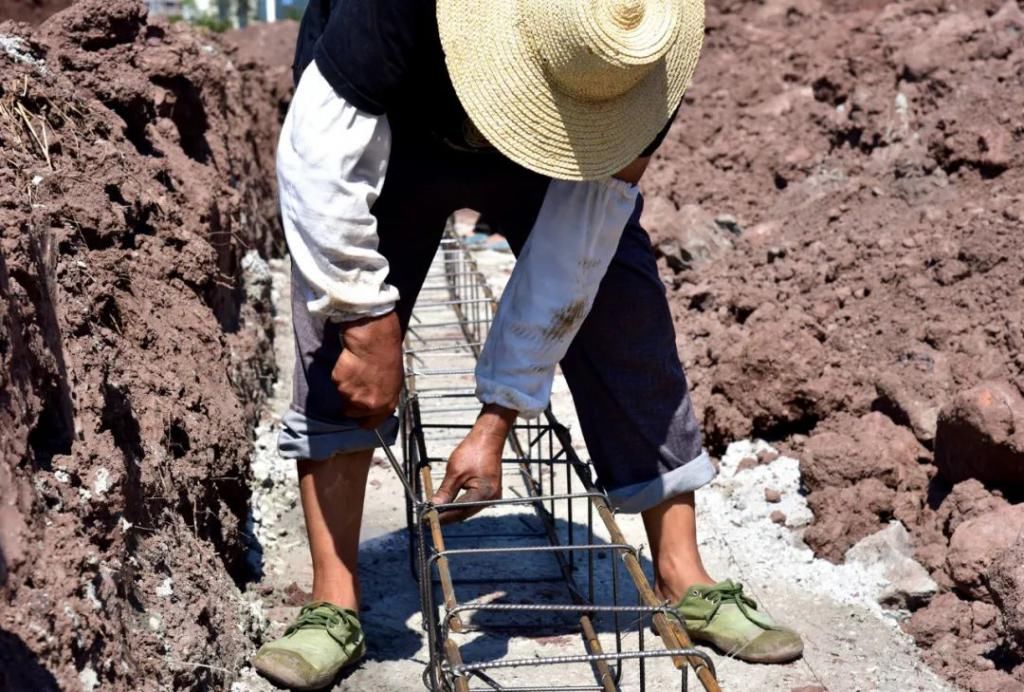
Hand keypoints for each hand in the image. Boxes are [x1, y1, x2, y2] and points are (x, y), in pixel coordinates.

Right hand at [332, 311, 403, 429]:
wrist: (375, 344)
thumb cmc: (388, 359)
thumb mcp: (394, 384)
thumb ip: (383, 399)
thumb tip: (377, 404)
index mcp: (384, 406)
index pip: (370, 424)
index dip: (364, 419)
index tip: (361, 415)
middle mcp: (367, 405)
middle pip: (352, 414)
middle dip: (352, 404)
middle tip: (356, 388)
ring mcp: (351, 396)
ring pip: (343, 398)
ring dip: (347, 389)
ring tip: (356, 373)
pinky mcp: (339, 384)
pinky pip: (337, 384)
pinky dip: (341, 377)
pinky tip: (351, 367)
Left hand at [431, 404, 515, 522]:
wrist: (488, 438)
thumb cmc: (474, 451)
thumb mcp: (455, 472)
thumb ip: (446, 492)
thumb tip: (435, 506)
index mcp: (484, 494)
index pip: (460, 512)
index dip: (443, 517)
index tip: (429, 519)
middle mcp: (491, 498)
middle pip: (465, 513)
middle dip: (448, 515)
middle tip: (430, 516)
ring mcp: (492, 495)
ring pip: (468, 508)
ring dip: (453, 510)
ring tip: (437, 511)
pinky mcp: (490, 491)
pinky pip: (473, 502)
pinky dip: (461, 503)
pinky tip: (450, 504)